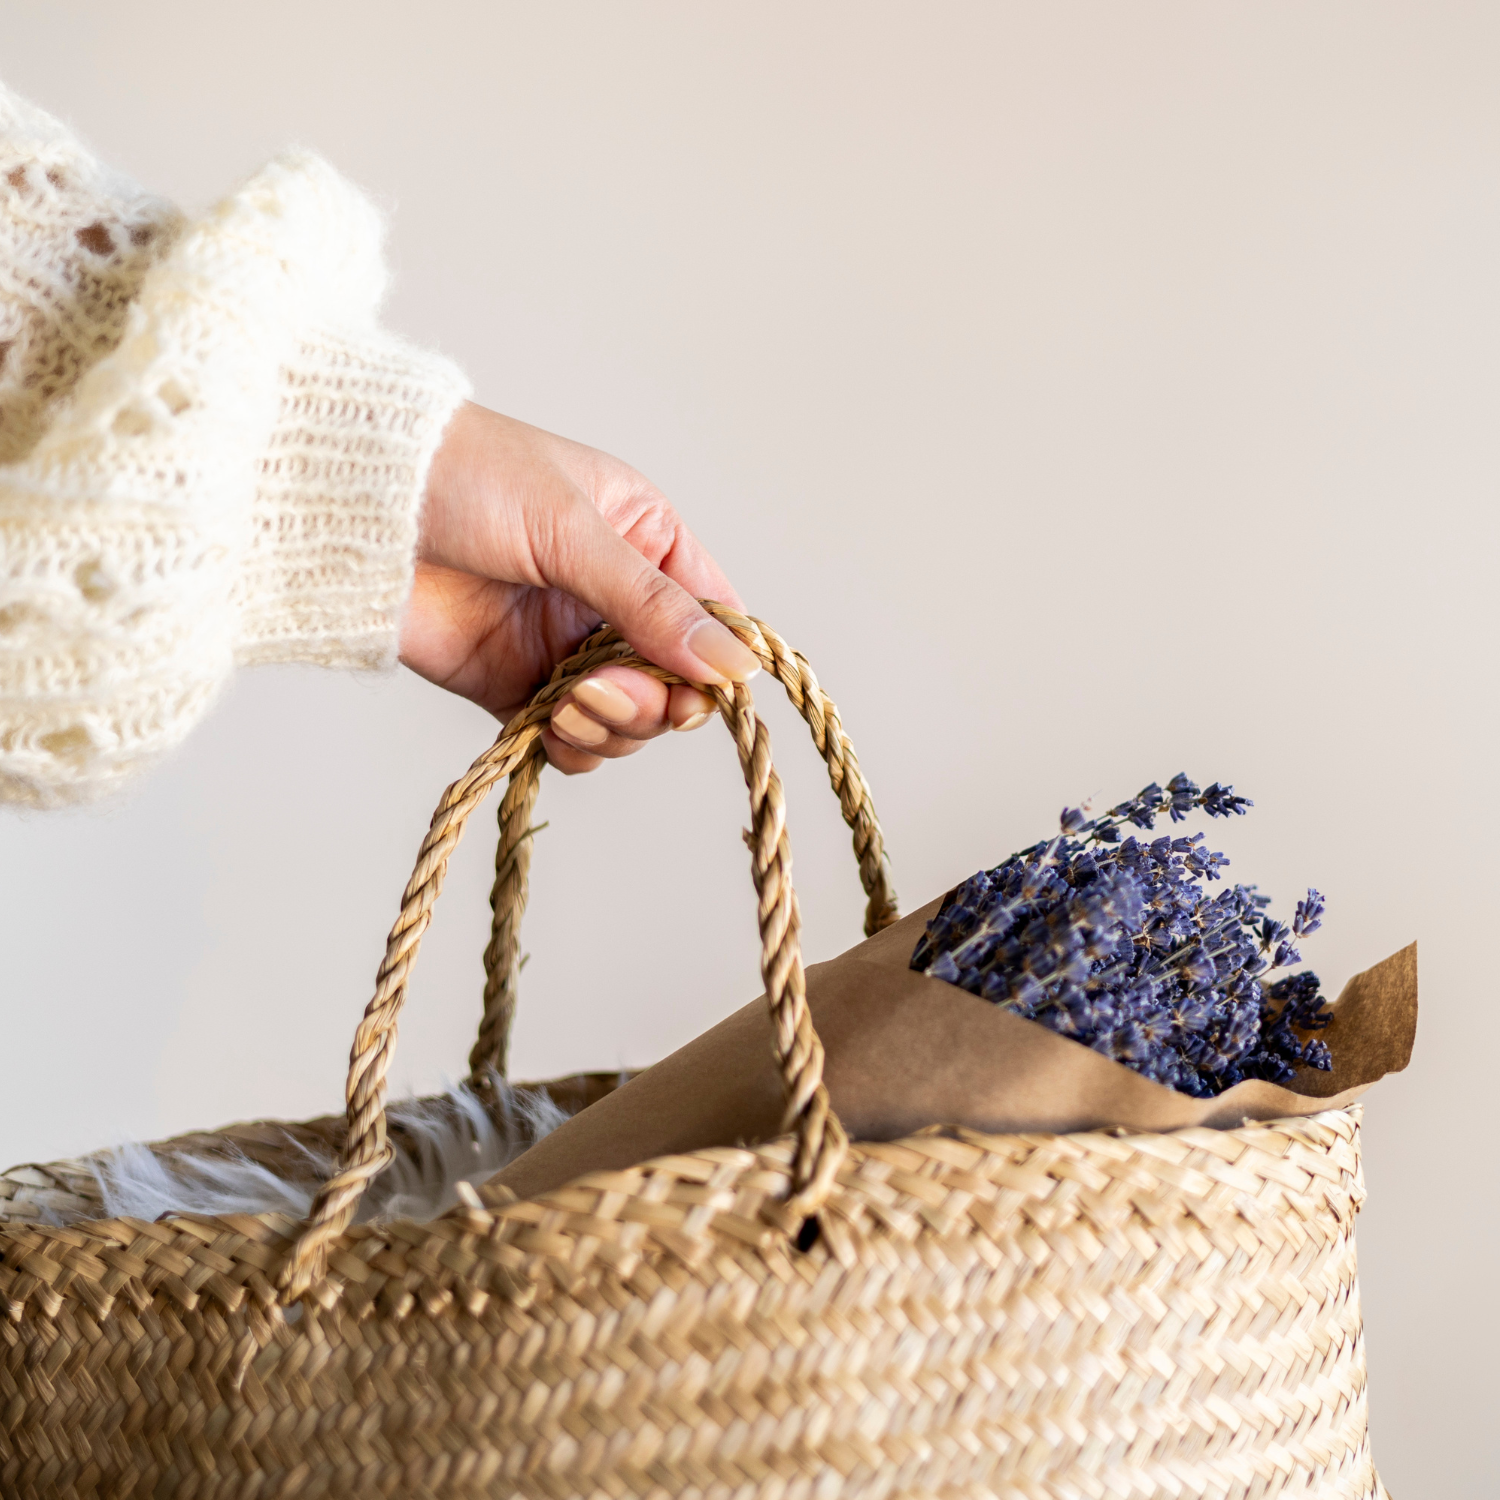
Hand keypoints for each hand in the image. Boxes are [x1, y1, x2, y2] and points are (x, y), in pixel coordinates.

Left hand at [401, 402, 759, 772]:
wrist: (350, 505)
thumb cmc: (462, 476)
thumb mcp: (571, 528)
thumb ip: (650, 602)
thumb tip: (736, 664)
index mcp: (642, 538)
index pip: (710, 616)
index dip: (713, 662)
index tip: (699, 689)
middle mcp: (611, 598)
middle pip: (673, 682)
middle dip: (652, 700)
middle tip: (605, 689)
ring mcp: (563, 646)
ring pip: (627, 720)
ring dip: (610, 726)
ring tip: (568, 702)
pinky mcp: (514, 686)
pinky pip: (569, 740)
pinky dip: (570, 745)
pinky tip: (549, 723)